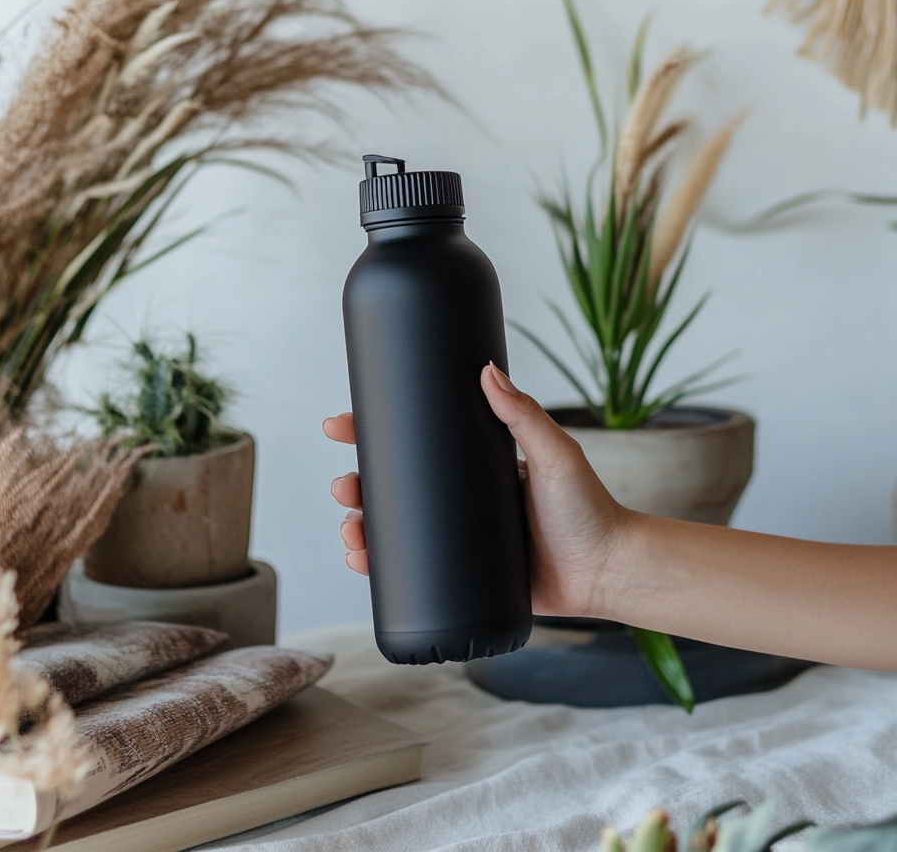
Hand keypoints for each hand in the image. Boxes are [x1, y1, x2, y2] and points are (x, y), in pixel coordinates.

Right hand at [323, 362, 627, 615]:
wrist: (609, 572)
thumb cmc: (590, 509)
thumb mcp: (555, 454)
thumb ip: (525, 415)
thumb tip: (487, 371)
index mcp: (475, 464)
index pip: (415, 440)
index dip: (371, 432)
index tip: (340, 425)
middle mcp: (462, 498)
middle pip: (393, 487)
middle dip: (357, 485)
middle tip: (344, 487)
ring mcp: (460, 538)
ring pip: (395, 529)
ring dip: (361, 527)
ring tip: (351, 532)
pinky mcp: (465, 577)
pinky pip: (413, 572)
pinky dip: (379, 567)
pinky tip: (361, 563)